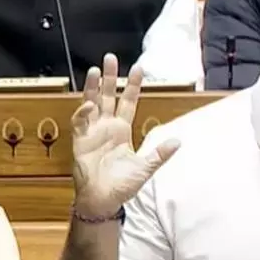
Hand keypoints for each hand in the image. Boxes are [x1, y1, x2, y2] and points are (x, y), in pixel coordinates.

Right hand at [71, 54, 179, 212]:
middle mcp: (106, 127)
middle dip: (110, 78)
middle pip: (108, 96)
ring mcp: (92, 132)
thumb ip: (160, 154)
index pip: (129, 102)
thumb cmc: (122, 185)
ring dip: (93, 87)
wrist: (104, 201)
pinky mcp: (80, 141)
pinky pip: (80, 123)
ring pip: (92, 103)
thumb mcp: (145, 167)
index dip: (133, 86)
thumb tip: (178, 142)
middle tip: (111, 58)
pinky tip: (89, 103)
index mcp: (122, 130)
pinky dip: (84, 112)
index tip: (138, 69)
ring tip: (96, 70)